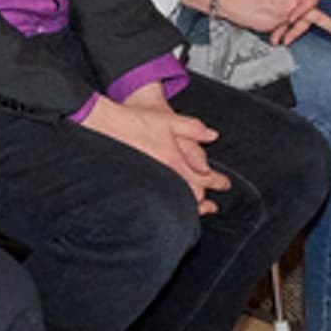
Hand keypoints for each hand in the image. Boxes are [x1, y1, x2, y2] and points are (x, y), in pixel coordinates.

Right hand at [79, 88, 224, 209]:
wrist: (105, 125)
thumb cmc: (136, 122)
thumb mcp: (169, 120)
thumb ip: (194, 128)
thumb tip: (213, 135)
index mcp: (174, 161)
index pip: (203, 178)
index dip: (217, 181)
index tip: (225, 184)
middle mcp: (163, 175)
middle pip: (190, 196)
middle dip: (203, 201)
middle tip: (211, 205)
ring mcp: (149, 182)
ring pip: (174, 201)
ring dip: (186, 205)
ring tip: (192, 210)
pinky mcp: (136, 184)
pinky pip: (157, 199)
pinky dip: (167, 203)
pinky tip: (166, 204)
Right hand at [201, 0, 330, 41]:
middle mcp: (286, 3)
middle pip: (312, 12)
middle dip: (329, 23)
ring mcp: (279, 17)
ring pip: (297, 18)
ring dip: (302, 22)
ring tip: (327, 35)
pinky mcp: (272, 26)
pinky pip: (284, 24)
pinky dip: (286, 23)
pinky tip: (279, 21)